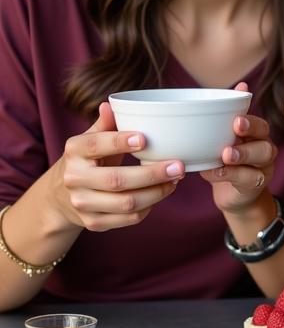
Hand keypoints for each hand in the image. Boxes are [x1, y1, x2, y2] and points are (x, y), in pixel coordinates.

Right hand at [52, 103, 182, 231]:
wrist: (60, 197)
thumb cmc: (88, 161)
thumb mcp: (91, 140)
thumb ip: (105, 124)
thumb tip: (112, 104)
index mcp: (74, 151)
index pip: (95, 145)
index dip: (119, 142)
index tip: (145, 138)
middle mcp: (74, 178)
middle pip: (117, 180)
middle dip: (153, 174)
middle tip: (179, 167)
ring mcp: (82, 203)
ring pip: (126, 203)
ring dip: (157, 193)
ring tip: (175, 181)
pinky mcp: (93, 223)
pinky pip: (129, 218)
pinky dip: (149, 207)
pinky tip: (160, 195)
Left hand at [201, 85, 277, 212]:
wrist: (235, 196)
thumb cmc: (229, 161)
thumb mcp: (226, 138)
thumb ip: (230, 115)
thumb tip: (242, 85)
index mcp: (257, 136)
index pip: (260, 125)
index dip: (251, 122)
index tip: (236, 119)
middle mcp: (265, 150)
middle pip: (265, 140)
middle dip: (250, 135)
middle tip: (234, 131)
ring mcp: (264, 169)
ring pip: (261, 158)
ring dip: (242, 155)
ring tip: (225, 155)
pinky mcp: (256, 186)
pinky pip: (248, 178)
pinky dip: (231, 175)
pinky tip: (215, 172)